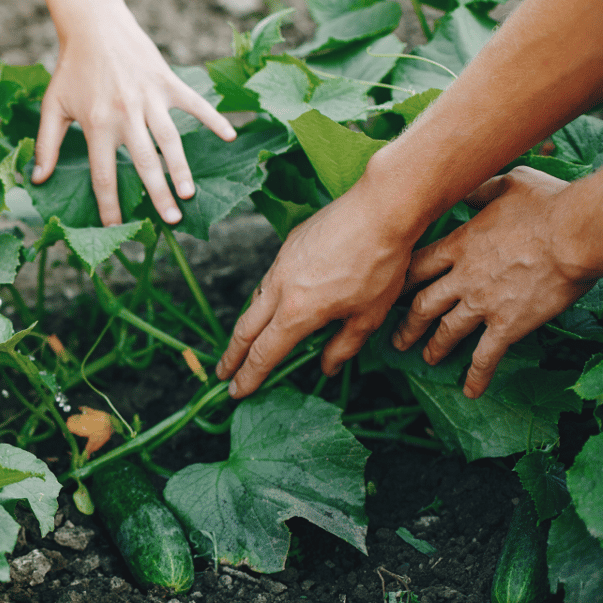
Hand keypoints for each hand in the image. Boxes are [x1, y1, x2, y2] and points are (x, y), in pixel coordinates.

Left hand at [29, 11, 234, 225]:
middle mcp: (125, 114)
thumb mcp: (53, 106)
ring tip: (189, 193)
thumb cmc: (71, 69)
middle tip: (171, 221)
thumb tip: (37, 179)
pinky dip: (213, 118)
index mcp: (96, 124)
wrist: (93, 25)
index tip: (118, 227)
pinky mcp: (166, 81)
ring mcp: (149, 97)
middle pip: (144, 163)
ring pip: (170, 139)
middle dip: (158, 194)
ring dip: (181, 167)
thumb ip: (46, 145)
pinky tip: (229, 136)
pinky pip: (194, 103)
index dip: (110, 205)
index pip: (104, 175)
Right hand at [217, 186, 416, 397]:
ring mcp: (280, 265)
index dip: (249, 377)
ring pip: (255, 303)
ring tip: (246, 343)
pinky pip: (269, 280)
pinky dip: (264, 300)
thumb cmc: (380, 265)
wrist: (380, 210)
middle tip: (222, 374)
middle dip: (231, 356)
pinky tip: (275, 304)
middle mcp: (280, 290)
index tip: (236, 392)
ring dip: (246, 327)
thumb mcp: (369, 315)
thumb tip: (327, 367)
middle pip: (245, 330)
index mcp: (298, 313)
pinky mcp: (287, 246)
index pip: (265, 354)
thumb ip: (344, 346)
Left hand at [391, 167, 590, 398]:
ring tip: (425, 358)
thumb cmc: (547, 205)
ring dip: (434, 347)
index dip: (400, 282)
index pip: (416, 267)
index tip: (387, 293)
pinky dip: (476, 375)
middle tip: (396, 338)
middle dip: (407, 323)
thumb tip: (468, 191)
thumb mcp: (507, 185)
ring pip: (447, 331)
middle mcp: (462, 278)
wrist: (573, 234)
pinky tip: (470, 391)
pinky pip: (485, 356)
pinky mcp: (507, 325)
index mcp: (459, 245)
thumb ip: (481, 192)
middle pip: (423, 305)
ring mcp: (482, 303)